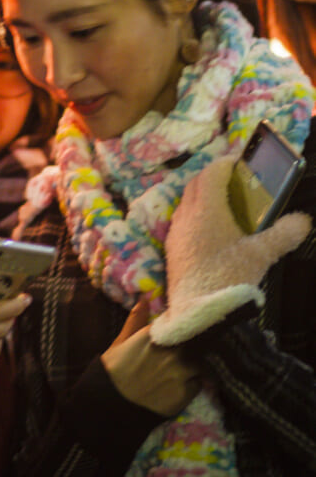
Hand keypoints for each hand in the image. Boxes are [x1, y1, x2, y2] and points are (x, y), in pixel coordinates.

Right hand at [101, 300, 199, 416]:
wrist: (113, 404)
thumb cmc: (114, 370)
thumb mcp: (121, 341)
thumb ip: (137, 319)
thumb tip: (145, 297)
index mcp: (156, 334)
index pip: (180, 322)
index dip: (182, 327)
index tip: (182, 329)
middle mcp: (172, 350)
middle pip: (193, 343)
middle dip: (189, 347)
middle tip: (180, 354)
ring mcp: (181, 372)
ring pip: (199, 364)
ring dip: (193, 367)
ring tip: (181, 372)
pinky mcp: (186, 393)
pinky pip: (198, 384)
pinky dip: (192, 384)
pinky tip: (179, 387)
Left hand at [151, 156, 311, 345]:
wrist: (200, 314)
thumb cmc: (229, 277)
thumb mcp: (261, 255)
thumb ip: (284, 234)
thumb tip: (303, 221)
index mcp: (207, 209)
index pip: (212, 173)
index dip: (225, 163)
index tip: (238, 162)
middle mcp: (186, 216)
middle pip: (196, 184)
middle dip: (213, 177)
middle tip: (233, 180)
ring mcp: (176, 233)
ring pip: (187, 203)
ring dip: (203, 196)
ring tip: (225, 205)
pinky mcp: (173, 250)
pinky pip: (182, 222)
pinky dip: (196, 216)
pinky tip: (211, 232)